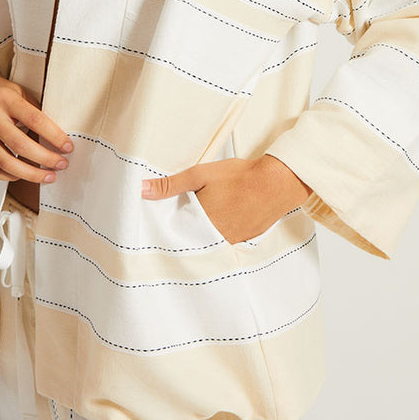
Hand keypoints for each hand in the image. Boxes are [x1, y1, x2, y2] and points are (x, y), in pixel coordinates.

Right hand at [0, 59, 72, 182]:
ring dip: (30, 174)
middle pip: (20, 145)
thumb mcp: (20, 93)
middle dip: (45, 159)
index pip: (34, 120)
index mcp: (5, 99)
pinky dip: (9, 176)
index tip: (68, 147)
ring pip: (5, 162)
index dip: (54, 136)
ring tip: (48, 176)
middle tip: (62, 164)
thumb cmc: (1, 93)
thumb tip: (57, 138)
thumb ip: (35, 112)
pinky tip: (23, 175)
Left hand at [141, 154, 310, 244]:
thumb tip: (142, 190)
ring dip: (202, 237)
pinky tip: (219, 223)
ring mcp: (233, 241)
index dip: (168, 231)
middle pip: (193, 242)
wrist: (276, 182)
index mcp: (201, 225)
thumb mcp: (200, 175)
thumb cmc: (239, 177)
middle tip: (175, 226)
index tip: (158, 228)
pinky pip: (227, 242)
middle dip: (184, 236)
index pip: (176, 236)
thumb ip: (170, 185)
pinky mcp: (246, 239)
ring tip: (195, 224)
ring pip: (210, 244)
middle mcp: (216, 239)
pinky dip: (219, 235)